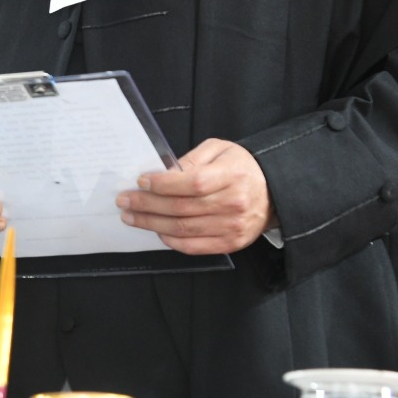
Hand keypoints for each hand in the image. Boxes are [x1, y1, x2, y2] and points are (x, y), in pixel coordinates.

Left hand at [115, 138, 276, 254]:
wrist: (273, 191)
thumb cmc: (241, 167)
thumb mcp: (219, 150)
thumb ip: (192, 160)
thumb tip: (162, 173)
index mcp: (232, 176)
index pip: (192, 183)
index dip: (163, 184)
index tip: (141, 181)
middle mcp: (234, 203)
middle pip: (182, 208)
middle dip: (147, 205)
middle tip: (125, 200)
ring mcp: (233, 227)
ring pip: (183, 229)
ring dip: (152, 223)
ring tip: (132, 216)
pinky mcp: (231, 243)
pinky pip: (194, 247)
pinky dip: (171, 241)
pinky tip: (156, 231)